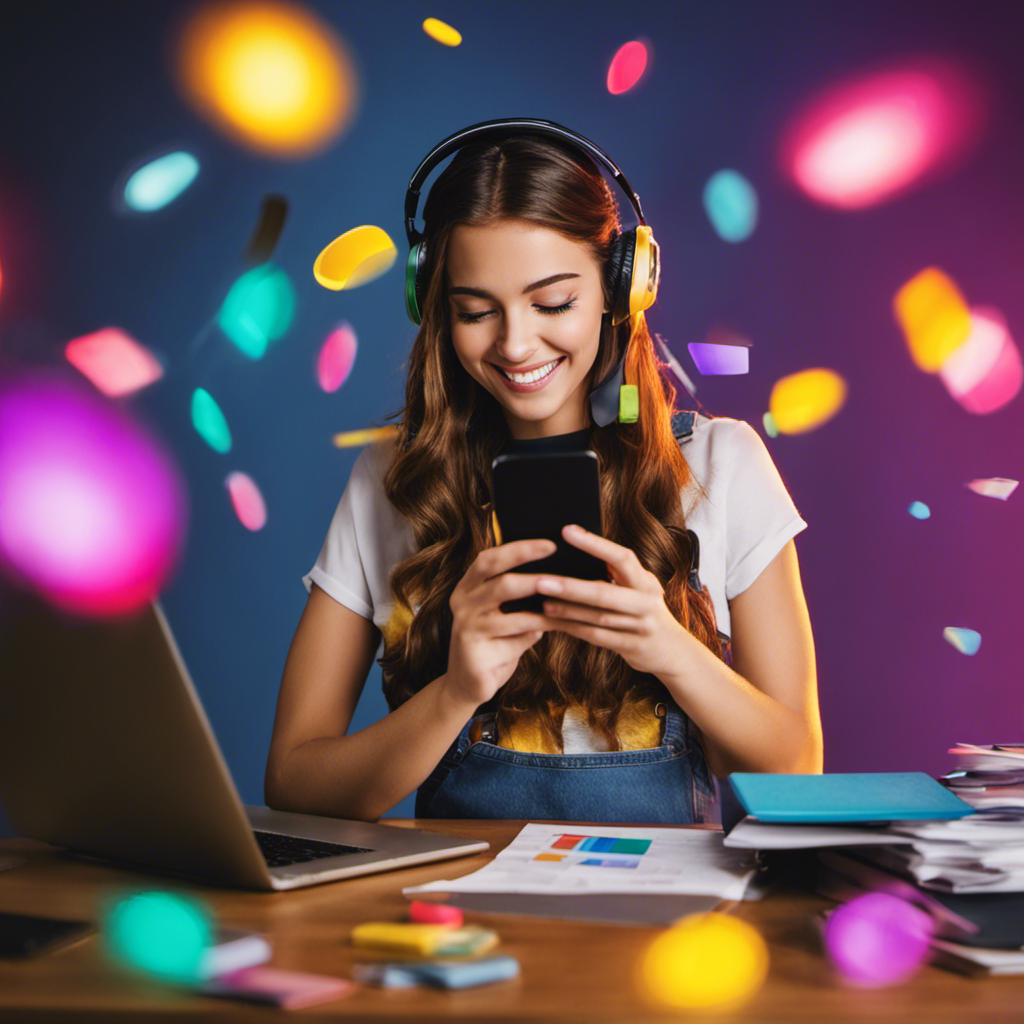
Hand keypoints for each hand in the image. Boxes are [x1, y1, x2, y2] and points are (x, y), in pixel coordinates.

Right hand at [445, 538, 557, 708]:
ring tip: (566, 592)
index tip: (550, 544)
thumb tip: (563, 576)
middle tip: (557, 556)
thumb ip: (524, 597)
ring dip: (541, 597)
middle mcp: (463, 600)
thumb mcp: (507, 615)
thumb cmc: (497, 643)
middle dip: (526, 559)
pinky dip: (541, 626)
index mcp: (468, 586)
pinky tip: (561, 623)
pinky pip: (516, 634)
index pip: (490, 558)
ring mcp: (466, 623)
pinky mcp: (474, 648)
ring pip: (508, 602)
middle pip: (497, 574)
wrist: (470, 684)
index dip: (518, 548)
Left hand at [535, 524, 690, 678]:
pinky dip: (573, 628)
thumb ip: (617, 572)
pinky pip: (597, 636)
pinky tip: (554, 621)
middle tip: (540, 581)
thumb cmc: (644, 610)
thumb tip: (578, 550)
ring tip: (542, 602)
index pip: (622, 557)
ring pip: (597, 617)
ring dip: (567, 610)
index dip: (594, 544)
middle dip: (571, 587)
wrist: (672, 650)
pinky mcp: (631, 647)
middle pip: (604, 593)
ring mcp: (640, 627)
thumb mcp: (639, 587)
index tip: (566, 531)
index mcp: (645, 581)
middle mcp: (646, 602)